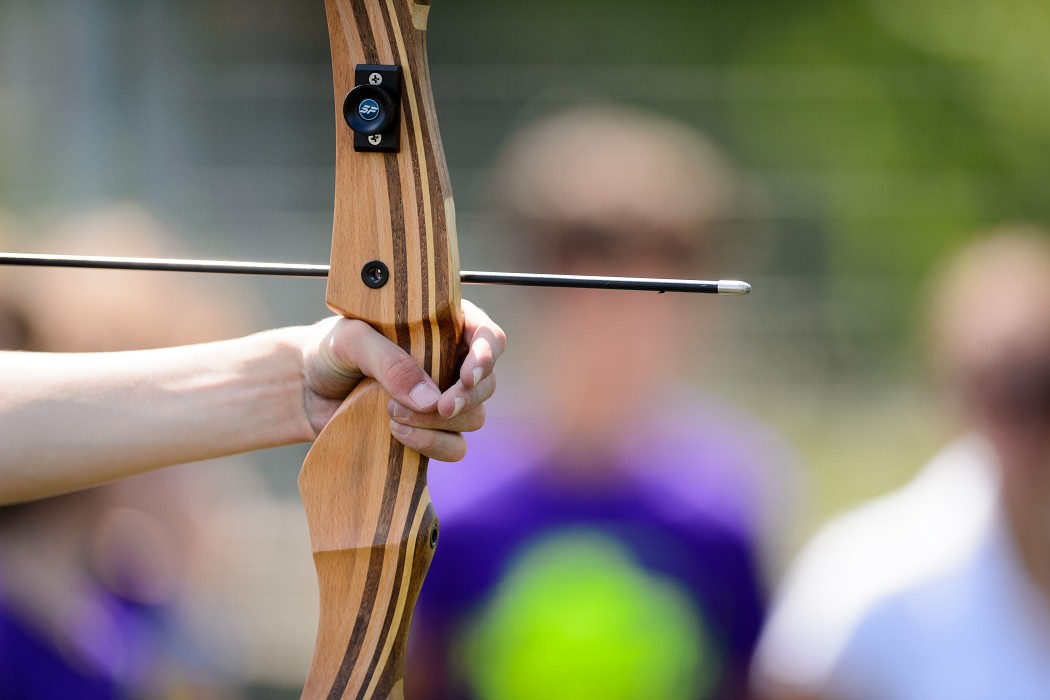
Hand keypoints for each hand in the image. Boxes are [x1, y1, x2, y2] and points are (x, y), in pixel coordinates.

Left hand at [300, 299, 504, 460]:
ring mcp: (441, 399)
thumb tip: (429, 399)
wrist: (305, 390)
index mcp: (442, 326)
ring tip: (393, 414)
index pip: (487, 336)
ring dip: (440, 424)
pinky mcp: (430, 432)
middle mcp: (450, 363)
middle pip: (486, 383)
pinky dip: (432, 446)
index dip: (487, 355)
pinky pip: (454, 447)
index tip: (467, 376)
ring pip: (474, 418)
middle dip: (466, 398)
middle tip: (439, 406)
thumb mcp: (351, 340)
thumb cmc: (329, 351)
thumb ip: (388, 361)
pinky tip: (398, 435)